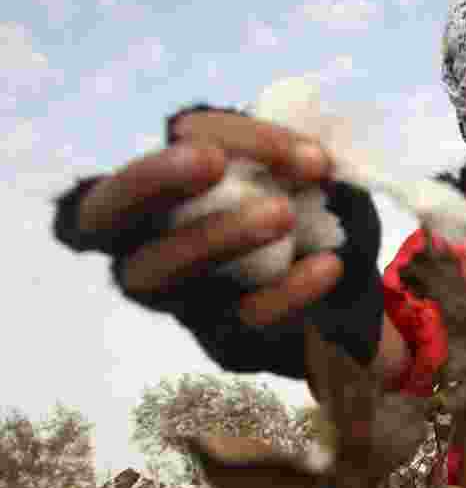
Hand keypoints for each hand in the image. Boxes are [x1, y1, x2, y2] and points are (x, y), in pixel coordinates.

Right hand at [77, 109, 343, 327]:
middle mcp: (139, 253)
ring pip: (169, 273)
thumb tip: (307, 154)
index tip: (215, 149)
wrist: (333, 290)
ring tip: (282, 211)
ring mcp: (179, 301)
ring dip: (220, 234)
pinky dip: (288, 290)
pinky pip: (246, 318)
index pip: (120, 184)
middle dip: (156, 183)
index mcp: (143, 204)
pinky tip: (328, 265)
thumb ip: (272, 151)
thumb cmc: (285, 206)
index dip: (153, 168)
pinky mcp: (226, 338)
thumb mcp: (277, 168)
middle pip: (110, 224)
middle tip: (211, 160)